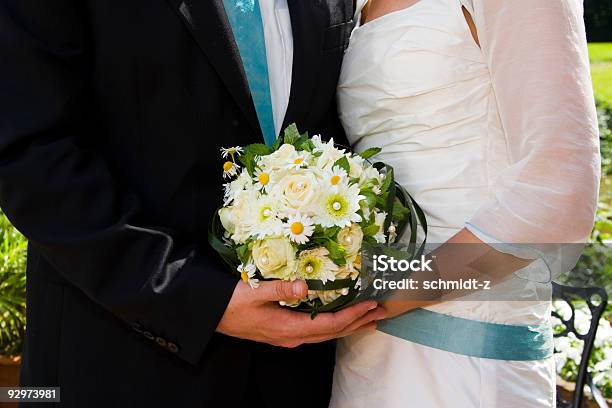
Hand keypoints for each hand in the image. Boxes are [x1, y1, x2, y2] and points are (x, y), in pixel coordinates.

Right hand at [216, 280, 385, 346]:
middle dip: (358, 323)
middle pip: (333, 332)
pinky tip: (339, 321)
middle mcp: (293, 337)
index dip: (352, 315)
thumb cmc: (232, 304)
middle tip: (381, 313)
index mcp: (289, 328)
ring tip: (369, 318)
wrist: (212, 317)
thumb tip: (305, 286)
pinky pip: (316, 332)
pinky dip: (334, 326)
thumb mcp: (254, 293)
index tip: (370, 305)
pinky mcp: (284, 334)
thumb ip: (280, 289)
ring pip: (326, 335)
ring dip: (349, 326)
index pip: (329, 324)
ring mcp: (289, 338)